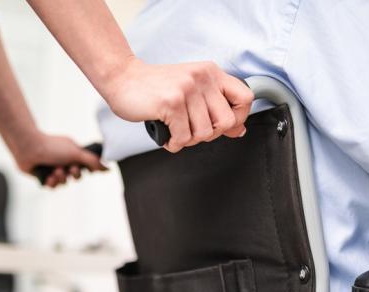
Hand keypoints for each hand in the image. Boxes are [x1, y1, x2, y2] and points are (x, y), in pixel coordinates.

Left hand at [14, 132, 106, 187]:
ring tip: (54, 171)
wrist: (28, 149)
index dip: (86, 169)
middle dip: (73, 174)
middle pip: (76, 176)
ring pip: (64, 183)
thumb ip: (92, 161)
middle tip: (69, 169)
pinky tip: (47, 176)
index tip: (87, 170)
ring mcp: (53, 168)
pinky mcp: (44, 176)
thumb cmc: (52, 147)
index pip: (85, 165)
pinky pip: (53, 186)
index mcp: (71, 153)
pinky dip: (51, 182)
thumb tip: (108, 168)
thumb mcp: (76, 153)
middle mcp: (63, 160)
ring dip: (61, 178)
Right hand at [103, 57, 253, 152]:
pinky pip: (183, 138)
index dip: (238, 118)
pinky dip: (174, 143)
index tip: (222, 126)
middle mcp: (202, 78)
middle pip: (226, 122)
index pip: (245, 98)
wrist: (123, 78)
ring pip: (203, 133)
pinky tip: (167, 135)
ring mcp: (187, 90)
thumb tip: (239, 130)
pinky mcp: (172, 103)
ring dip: (188, 140)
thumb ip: (215, 106)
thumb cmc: (156, 88)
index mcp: (211, 72)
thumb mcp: (191, 90)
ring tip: (176, 130)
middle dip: (209, 134)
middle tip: (192, 130)